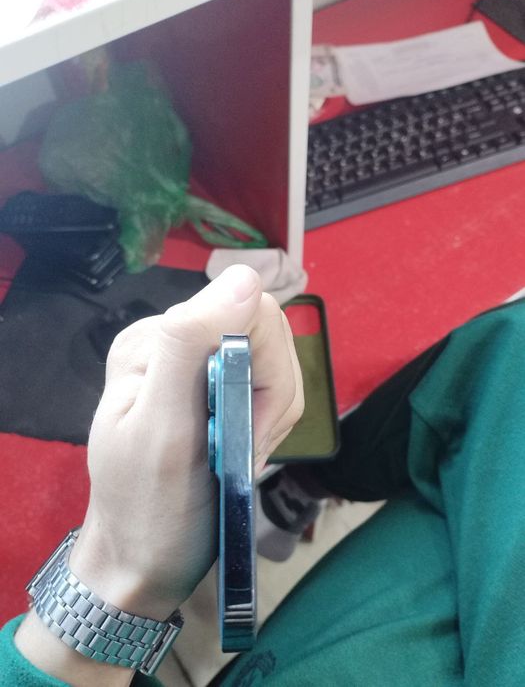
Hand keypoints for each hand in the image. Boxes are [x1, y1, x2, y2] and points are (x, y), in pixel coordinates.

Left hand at [68, 265, 303, 619]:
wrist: (150, 558)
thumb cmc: (149, 505)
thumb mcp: (160, 427)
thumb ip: (189, 345)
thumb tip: (244, 277)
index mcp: (154, 339)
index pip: (245, 307)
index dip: (263, 363)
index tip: (247, 423)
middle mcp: (177, 340)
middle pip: (269, 331)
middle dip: (271, 394)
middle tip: (246, 444)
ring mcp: (203, 364)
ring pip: (279, 360)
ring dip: (273, 414)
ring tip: (243, 453)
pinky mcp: (224, 388)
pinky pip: (277, 385)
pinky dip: (273, 423)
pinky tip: (247, 448)